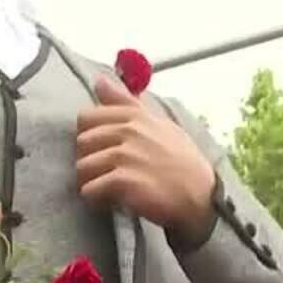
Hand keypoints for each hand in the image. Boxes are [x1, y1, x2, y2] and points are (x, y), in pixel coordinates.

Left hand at [75, 75, 215, 234]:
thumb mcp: (158, 123)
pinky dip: (96, 199)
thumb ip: (125, 102)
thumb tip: (99, 81)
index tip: (102, 150)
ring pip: (82, 167)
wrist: (200, 195)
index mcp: (135, 116)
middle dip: (89, 160)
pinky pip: (89, 189)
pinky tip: (111, 201)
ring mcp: (126, 155)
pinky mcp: (124, 181)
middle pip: (82, 143)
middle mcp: (129, 131)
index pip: (87, 117)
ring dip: (91, 181)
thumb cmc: (179, 160)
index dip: (89, 137)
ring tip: (108, 188)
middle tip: (106, 173)